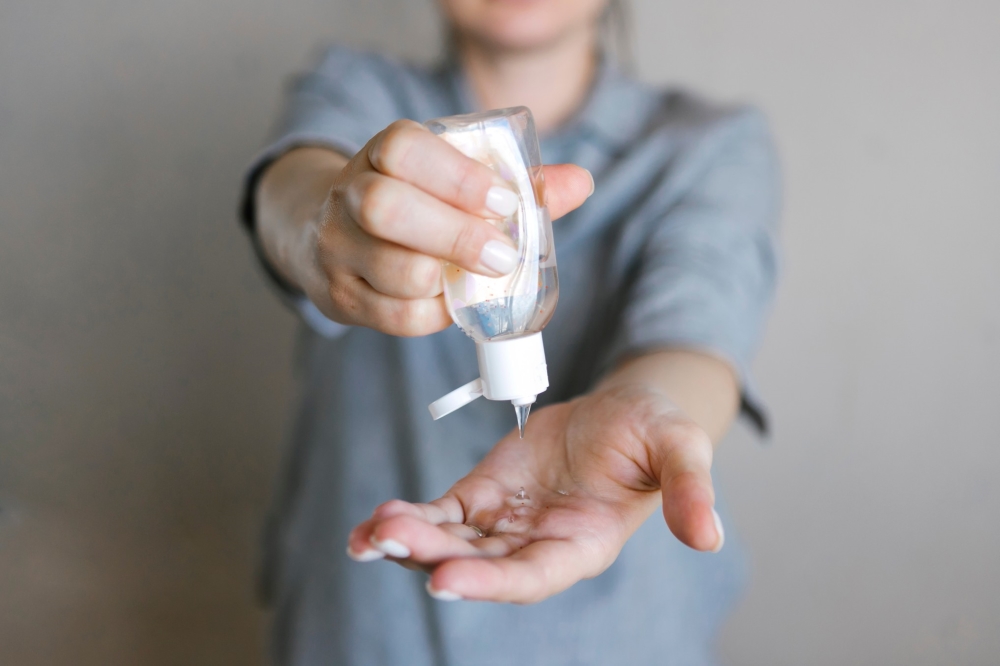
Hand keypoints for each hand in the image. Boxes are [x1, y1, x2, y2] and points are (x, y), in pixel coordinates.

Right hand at [294, 120, 592, 336]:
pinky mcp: (340, 297)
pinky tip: (450, 302)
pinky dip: (432, 315)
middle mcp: (348, 195)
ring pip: (393, 269)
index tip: (504, 202)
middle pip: (386, 208)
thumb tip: (580, 182)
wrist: (329, 232)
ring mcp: (338, 248)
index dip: (458, 177)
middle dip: (456, 235)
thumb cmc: (413, 202)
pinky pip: (392, 317)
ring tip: (480, 278)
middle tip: (502, 255)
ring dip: (448, 280)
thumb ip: (514, 182)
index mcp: (381, 153)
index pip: (404, 149)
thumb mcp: (450, 179)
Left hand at [346, 384, 723, 603]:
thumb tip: (710, 536)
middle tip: (387, 540)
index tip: (444, 579)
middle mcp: (538, 544)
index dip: (490, 581)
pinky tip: (372, 524)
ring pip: (452, 542)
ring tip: (369, 534)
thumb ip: (691, 490)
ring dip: (410, 540)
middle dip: (432, 556)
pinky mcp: (484, 494)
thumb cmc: (654, 432)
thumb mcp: (681, 448)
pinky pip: (441, 513)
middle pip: (479, 562)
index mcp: (582, 545)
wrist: (623, 410)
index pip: (531, 574)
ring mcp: (507, 522)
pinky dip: (410, 519)